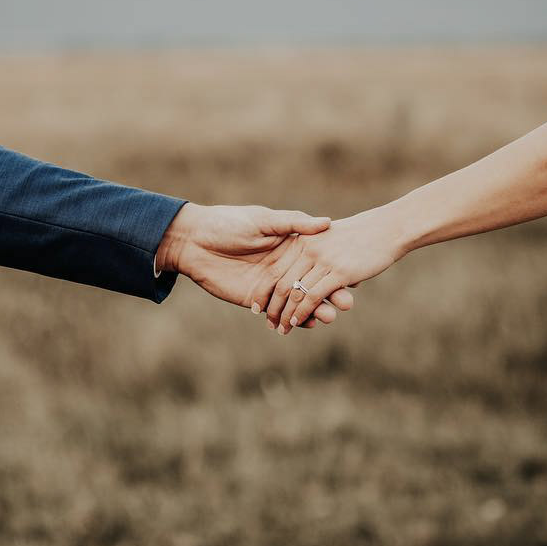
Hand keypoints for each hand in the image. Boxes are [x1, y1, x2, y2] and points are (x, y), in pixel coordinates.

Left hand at [156, 203, 354, 326]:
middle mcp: (283, 266)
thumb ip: (293, 224)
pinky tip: (307, 325)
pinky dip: (293, 319)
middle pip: (312, 283)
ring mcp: (270, 284)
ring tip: (330, 318)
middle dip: (330, 295)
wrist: (194, 240)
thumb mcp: (263, 220)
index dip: (334, 270)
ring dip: (315, 311)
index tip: (353, 279)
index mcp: (289, 244)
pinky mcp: (256, 299)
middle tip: (346, 305)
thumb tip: (325, 222)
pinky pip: (279, 312)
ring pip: (298, 301)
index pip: (318, 261)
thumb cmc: (229, 223)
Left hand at [263, 206, 402, 332]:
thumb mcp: (327, 236)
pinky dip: (302, 312)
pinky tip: (297, 322)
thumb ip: (309, 251)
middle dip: (272, 306)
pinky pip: (313, 296)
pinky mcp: (339, 272)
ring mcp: (323, 260)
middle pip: (281, 283)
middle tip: (270, 324)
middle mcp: (307, 249)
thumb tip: (300, 273)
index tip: (258, 306)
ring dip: (285, 314)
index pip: (275, 268)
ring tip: (281, 329)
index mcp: (301, 239)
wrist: (386, 227)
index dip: (265, 289)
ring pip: (295, 292)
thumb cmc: (359, 234)